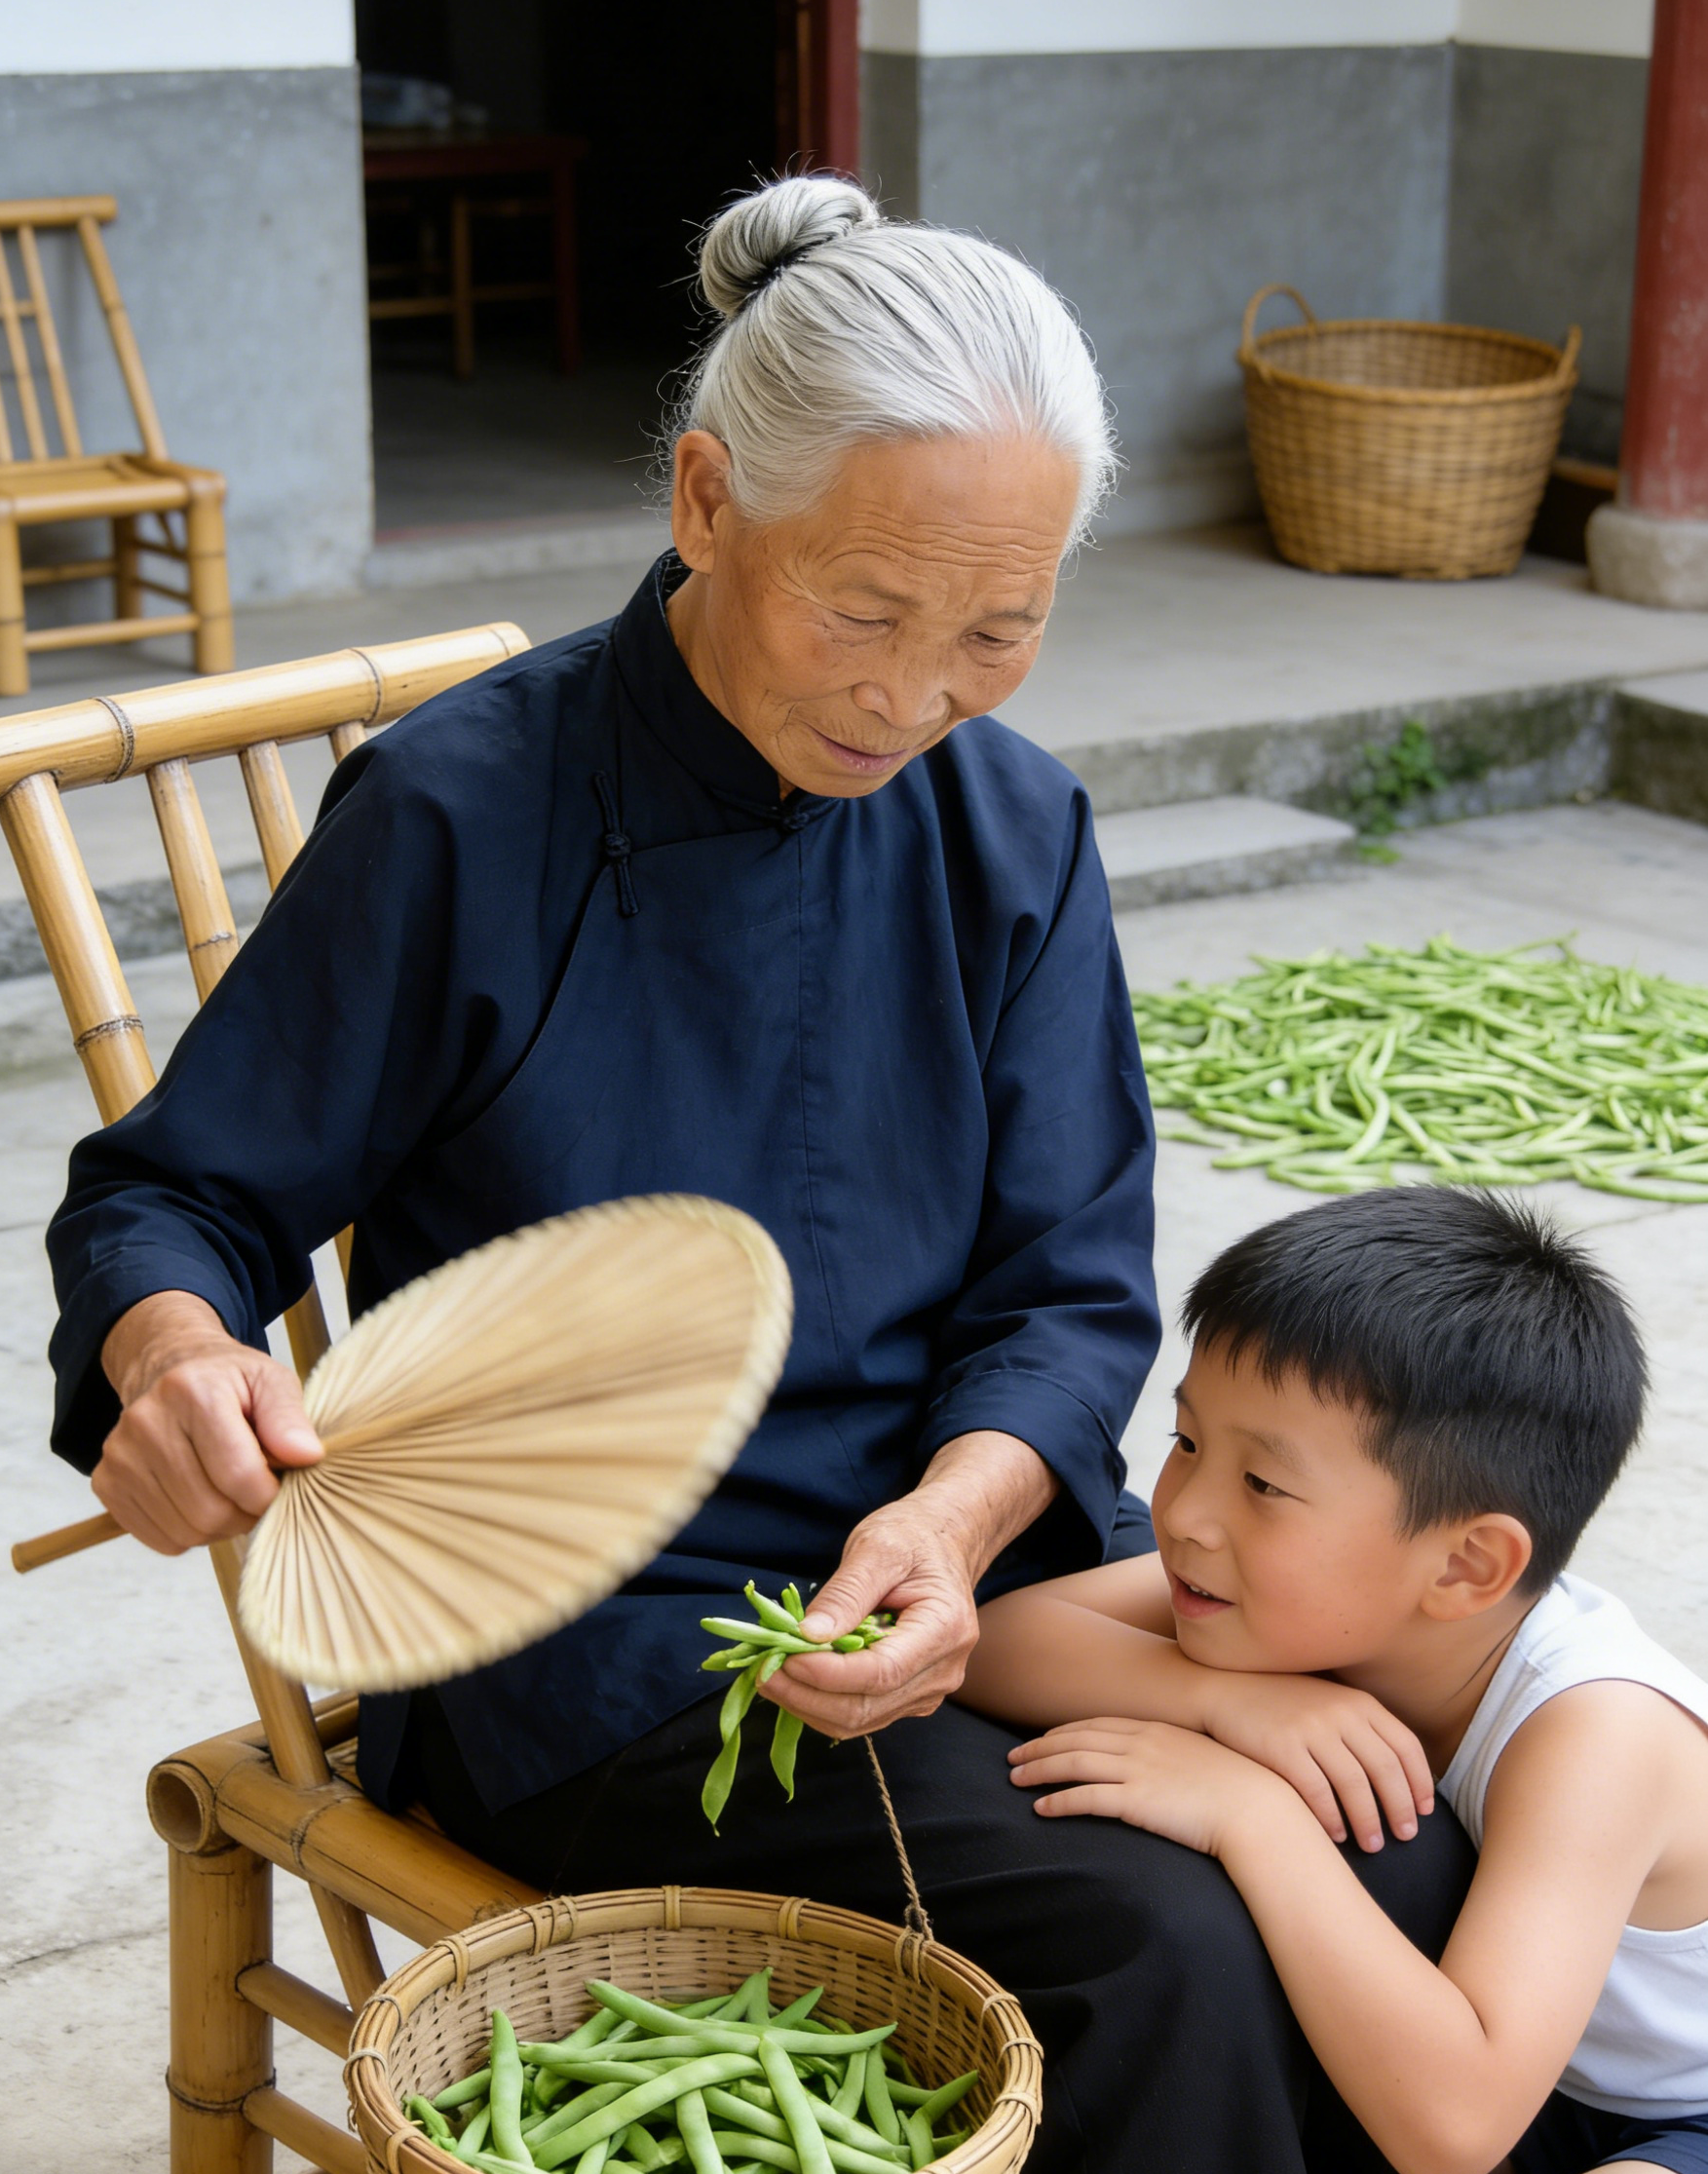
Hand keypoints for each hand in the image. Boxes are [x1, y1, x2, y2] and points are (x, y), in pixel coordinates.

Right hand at [94, 1291, 322, 1553]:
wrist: (167, 1369)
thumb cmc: (229, 1381)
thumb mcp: (271, 1380)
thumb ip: (290, 1417)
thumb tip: (307, 1456)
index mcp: (191, 1391)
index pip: (238, 1474)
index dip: (269, 1495)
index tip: (280, 1485)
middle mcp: (146, 1422)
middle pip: (208, 1511)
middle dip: (245, 1514)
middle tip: (256, 1494)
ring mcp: (120, 1456)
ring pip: (185, 1531)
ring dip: (219, 1527)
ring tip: (230, 1494)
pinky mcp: (107, 1483)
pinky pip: (160, 1539)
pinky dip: (189, 1533)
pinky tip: (199, 1499)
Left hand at [762, 1497, 980, 1737]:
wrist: (942, 1545)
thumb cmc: (912, 1538)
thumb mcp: (877, 1548)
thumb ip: (845, 1593)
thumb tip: (808, 1635)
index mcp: (944, 1629)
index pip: (881, 1672)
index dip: (828, 1673)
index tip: (784, 1658)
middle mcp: (943, 1670)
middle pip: (867, 1707)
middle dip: (807, 1695)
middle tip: (762, 1670)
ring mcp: (928, 1690)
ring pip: (858, 1720)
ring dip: (808, 1704)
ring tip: (770, 1674)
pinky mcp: (908, 1697)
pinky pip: (861, 1714)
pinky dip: (821, 1703)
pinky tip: (795, 1679)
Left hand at [1009, 1717, 1283, 1858]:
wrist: (1261, 1809)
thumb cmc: (1243, 1790)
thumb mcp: (1205, 1760)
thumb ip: (1178, 1757)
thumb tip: (1165, 1770)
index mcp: (1156, 1729)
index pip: (1097, 1723)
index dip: (1065, 1730)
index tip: (1044, 1737)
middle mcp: (1141, 1743)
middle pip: (1076, 1738)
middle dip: (1040, 1746)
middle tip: (1013, 1755)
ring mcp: (1138, 1770)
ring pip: (1072, 1763)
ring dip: (1039, 1770)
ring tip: (1014, 1779)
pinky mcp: (1136, 1801)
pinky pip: (1085, 1798)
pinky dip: (1058, 1800)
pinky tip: (1041, 1809)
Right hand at [1196, 1672, 1433, 1851]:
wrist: (1225, 1690)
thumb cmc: (1283, 1706)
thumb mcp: (1329, 1703)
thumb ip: (1362, 1729)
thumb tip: (1401, 1777)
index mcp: (1359, 1702)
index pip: (1406, 1746)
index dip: (1420, 1782)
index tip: (1424, 1811)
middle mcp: (1339, 1712)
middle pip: (1385, 1769)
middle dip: (1400, 1808)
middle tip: (1406, 1836)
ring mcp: (1310, 1728)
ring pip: (1354, 1785)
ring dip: (1368, 1820)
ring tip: (1373, 1844)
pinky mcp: (1281, 1748)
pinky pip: (1316, 1792)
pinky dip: (1331, 1818)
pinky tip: (1335, 1835)